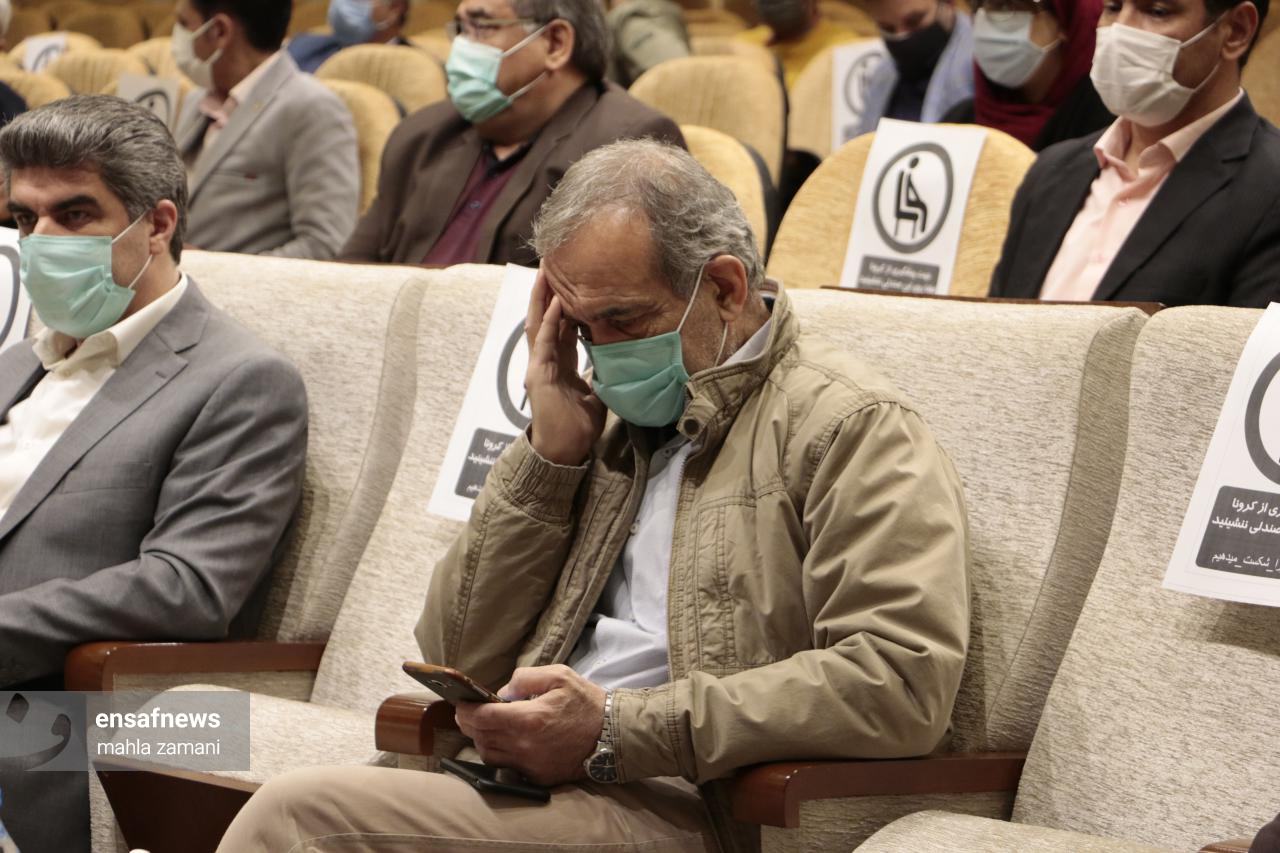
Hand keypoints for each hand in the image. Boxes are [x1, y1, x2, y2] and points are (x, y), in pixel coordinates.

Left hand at [454, 665, 606, 786]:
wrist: (613, 735)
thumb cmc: (586, 703)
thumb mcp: (559, 676)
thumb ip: (525, 678)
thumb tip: (502, 692)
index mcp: (529, 718)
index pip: (482, 718)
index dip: (466, 710)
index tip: (460, 703)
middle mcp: (525, 745)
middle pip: (481, 737)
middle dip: (469, 724)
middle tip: (466, 713)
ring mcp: (531, 764)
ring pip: (489, 755)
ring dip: (481, 740)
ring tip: (483, 726)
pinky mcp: (537, 776)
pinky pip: (507, 766)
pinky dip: (498, 754)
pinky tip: (504, 741)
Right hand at [525, 272, 605, 465]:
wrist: (565, 450)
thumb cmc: (578, 426)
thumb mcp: (597, 393)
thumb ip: (602, 373)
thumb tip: (621, 359)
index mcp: (559, 363)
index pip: (561, 326)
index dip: (565, 303)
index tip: (572, 281)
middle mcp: (546, 360)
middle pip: (545, 318)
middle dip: (547, 291)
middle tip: (552, 264)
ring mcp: (539, 366)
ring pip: (538, 323)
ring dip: (542, 297)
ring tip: (546, 272)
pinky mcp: (538, 375)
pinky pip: (544, 342)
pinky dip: (550, 322)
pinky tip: (556, 303)